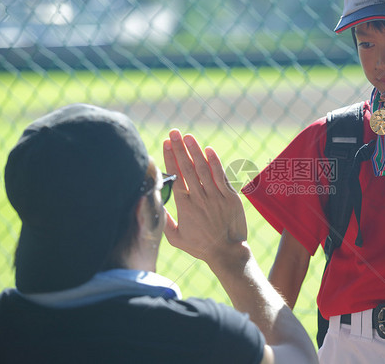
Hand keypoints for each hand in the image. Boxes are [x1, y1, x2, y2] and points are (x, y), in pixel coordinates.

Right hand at [162, 130, 247, 264]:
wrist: (227, 252)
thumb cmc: (200, 246)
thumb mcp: (175, 238)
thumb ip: (164, 220)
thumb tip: (153, 204)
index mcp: (184, 207)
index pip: (175, 177)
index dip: (170, 158)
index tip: (165, 143)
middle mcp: (199, 199)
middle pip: (187, 169)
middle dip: (179, 149)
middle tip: (174, 133)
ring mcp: (216, 196)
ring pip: (204, 169)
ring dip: (195, 151)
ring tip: (188, 137)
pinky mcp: (230, 197)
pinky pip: (221, 176)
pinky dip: (215, 163)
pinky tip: (208, 150)